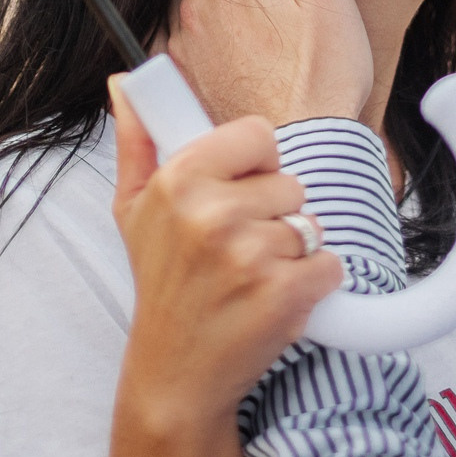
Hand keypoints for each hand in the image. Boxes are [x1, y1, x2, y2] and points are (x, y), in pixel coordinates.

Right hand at [108, 77, 342, 456]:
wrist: (176, 374)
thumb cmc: (160, 284)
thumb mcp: (133, 210)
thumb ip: (137, 141)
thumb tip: (125, 82)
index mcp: (179, 181)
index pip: (257, 134)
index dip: (256, 163)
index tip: (239, 189)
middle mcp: (212, 214)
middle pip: (289, 182)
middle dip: (273, 213)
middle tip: (237, 248)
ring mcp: (251, 256)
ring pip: (311, 224)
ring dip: (292, 251)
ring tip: (252, 276)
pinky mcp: (285, 294)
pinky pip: (330, 264)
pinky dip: (314, 284)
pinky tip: (275, 299)